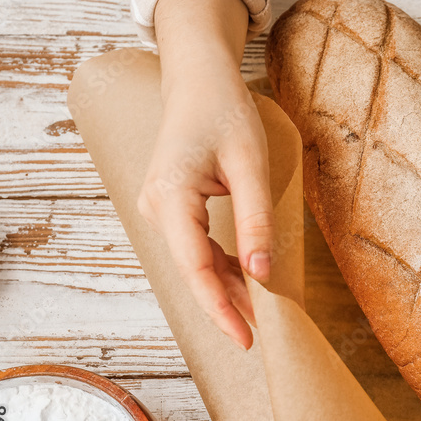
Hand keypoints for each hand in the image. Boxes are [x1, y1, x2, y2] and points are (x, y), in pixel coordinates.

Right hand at [137, 0, 271, 349]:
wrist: (200, 82)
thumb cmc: (225, 115)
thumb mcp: (251, 165)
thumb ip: (256, 220)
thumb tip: (262, 273)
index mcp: (170, 198)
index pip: (195, 268)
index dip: (221, 308)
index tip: (247, 338)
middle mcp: (157, 209)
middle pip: (194, 273)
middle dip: (227, 306)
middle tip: (263, 336)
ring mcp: (161, 211)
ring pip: (196, 264)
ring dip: (228, 289)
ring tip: (262, 314)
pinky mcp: (173, 210)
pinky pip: (197, 249)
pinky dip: (224, 268)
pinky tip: (249, 282)